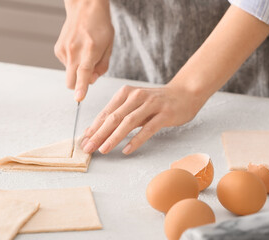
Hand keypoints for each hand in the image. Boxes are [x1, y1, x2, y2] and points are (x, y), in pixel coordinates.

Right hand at [55, 0, 113, 101]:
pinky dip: (73, 62)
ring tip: (85, 52)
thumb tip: (92, 81)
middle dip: (78, 85)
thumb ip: (102, 67)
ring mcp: (64, 50)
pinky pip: (66, 65)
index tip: (79, 98)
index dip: (81, 87)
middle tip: (89, 73)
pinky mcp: (58, 49)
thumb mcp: (109, 47)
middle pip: (71, 81)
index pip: (84, 72)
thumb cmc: (100, 26)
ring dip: (78, 70)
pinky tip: (78, 49)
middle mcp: (74, 50)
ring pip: (70, 73)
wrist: (84, 7)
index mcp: (90, 49)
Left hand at [81, 83, 205, 154]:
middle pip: (114, 117)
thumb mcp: (135, 105)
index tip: (84, 140)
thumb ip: (119, 116)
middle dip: (99, 134)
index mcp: (126, 93)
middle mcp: (136, 96)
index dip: (94, 127)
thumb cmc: (156, 102)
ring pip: (128, 122)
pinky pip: (148, 128)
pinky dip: (136, 139)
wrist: (184, 93)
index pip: (106, 113)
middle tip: (88, 148)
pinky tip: (127, 149)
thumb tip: (97, 131)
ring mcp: (151, 104)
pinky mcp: (164, 113)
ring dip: (114, 137)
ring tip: (104, 150)